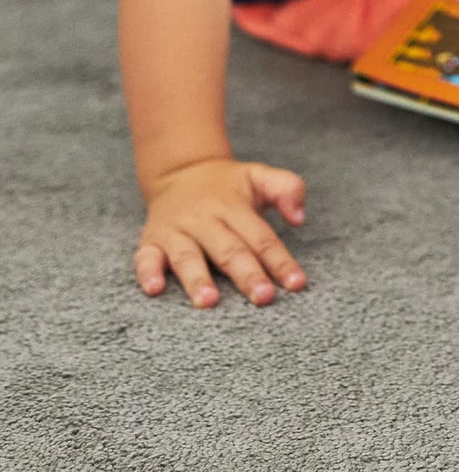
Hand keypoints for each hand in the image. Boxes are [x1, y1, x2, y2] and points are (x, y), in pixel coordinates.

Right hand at [134, 157, 307, 307]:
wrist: (181, 171)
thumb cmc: (228, 184)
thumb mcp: (259, 175)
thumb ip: (288, 188)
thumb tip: (300, 218)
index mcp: (234, 206)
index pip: (260, 237)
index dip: (279, 260)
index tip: (296, 283)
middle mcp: (205, 219)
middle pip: (229, 250)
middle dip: (247, 275)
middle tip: (263, 297)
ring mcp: (176, 230)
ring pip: (188, 256)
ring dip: (198, 279)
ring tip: (210, 301)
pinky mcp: (151, 240)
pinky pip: (145, 257)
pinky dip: (148, 273)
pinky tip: (154, 289)